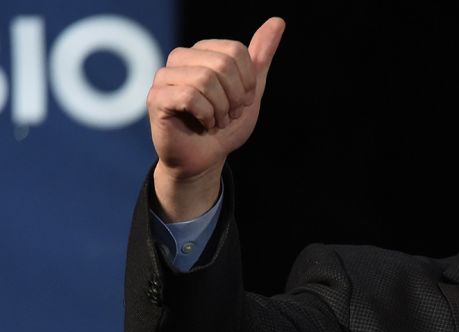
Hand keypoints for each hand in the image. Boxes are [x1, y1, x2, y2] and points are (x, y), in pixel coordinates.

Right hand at [148, 17, 284, 220]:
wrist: (207, 158)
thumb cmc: (226, 125)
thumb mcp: (252, 90)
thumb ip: (261, 57)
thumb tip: (277, 21)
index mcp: (202, 52)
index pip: (236, 51)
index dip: (247, 82)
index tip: (241, 101)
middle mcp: (180, 59)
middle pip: (222, 64)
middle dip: (235, 97)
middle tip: (228, 114)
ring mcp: (164, 77)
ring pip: (205, 79)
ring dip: (221, 109)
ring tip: (216, 120)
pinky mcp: (156, 98)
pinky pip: (189, 97)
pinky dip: (206, 116)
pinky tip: (203, 125)